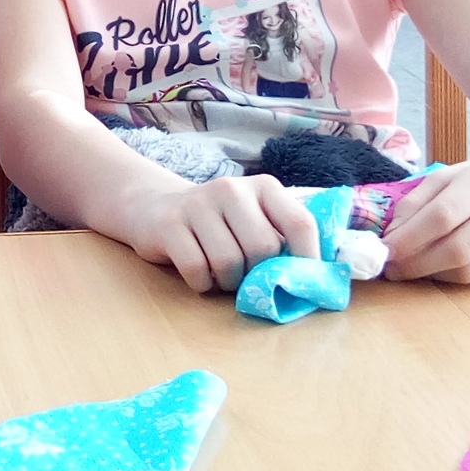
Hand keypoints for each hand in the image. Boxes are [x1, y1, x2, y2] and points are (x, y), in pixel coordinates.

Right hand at [120, 173, 321, 294]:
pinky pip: (196, 270)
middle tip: (247, 276)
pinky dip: (202, 284)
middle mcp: (232, 189)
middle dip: (257, 273)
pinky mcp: (169, 224)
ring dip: (228, 281)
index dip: (308, 258)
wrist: (154, 207)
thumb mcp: (254, 218)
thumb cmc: (219, 224)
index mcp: (263, 187)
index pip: (300, 222)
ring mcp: (198, 204)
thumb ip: (283, 238)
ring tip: (222, 274)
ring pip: (228, 262)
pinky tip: (200, 275)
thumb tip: (315, 276)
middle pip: (263, 247)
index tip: (303, 281)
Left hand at [380, 160, 469, 282]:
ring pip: (468, 271)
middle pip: (456, 250)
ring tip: (413, 268)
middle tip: (392, 269)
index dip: (409, 238)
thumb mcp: (453, 176)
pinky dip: (456, 276)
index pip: (442, 216)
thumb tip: (391, 236)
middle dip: (417, 263)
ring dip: (433, 274)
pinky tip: (443, 268)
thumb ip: (418, 201)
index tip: (383, 251)